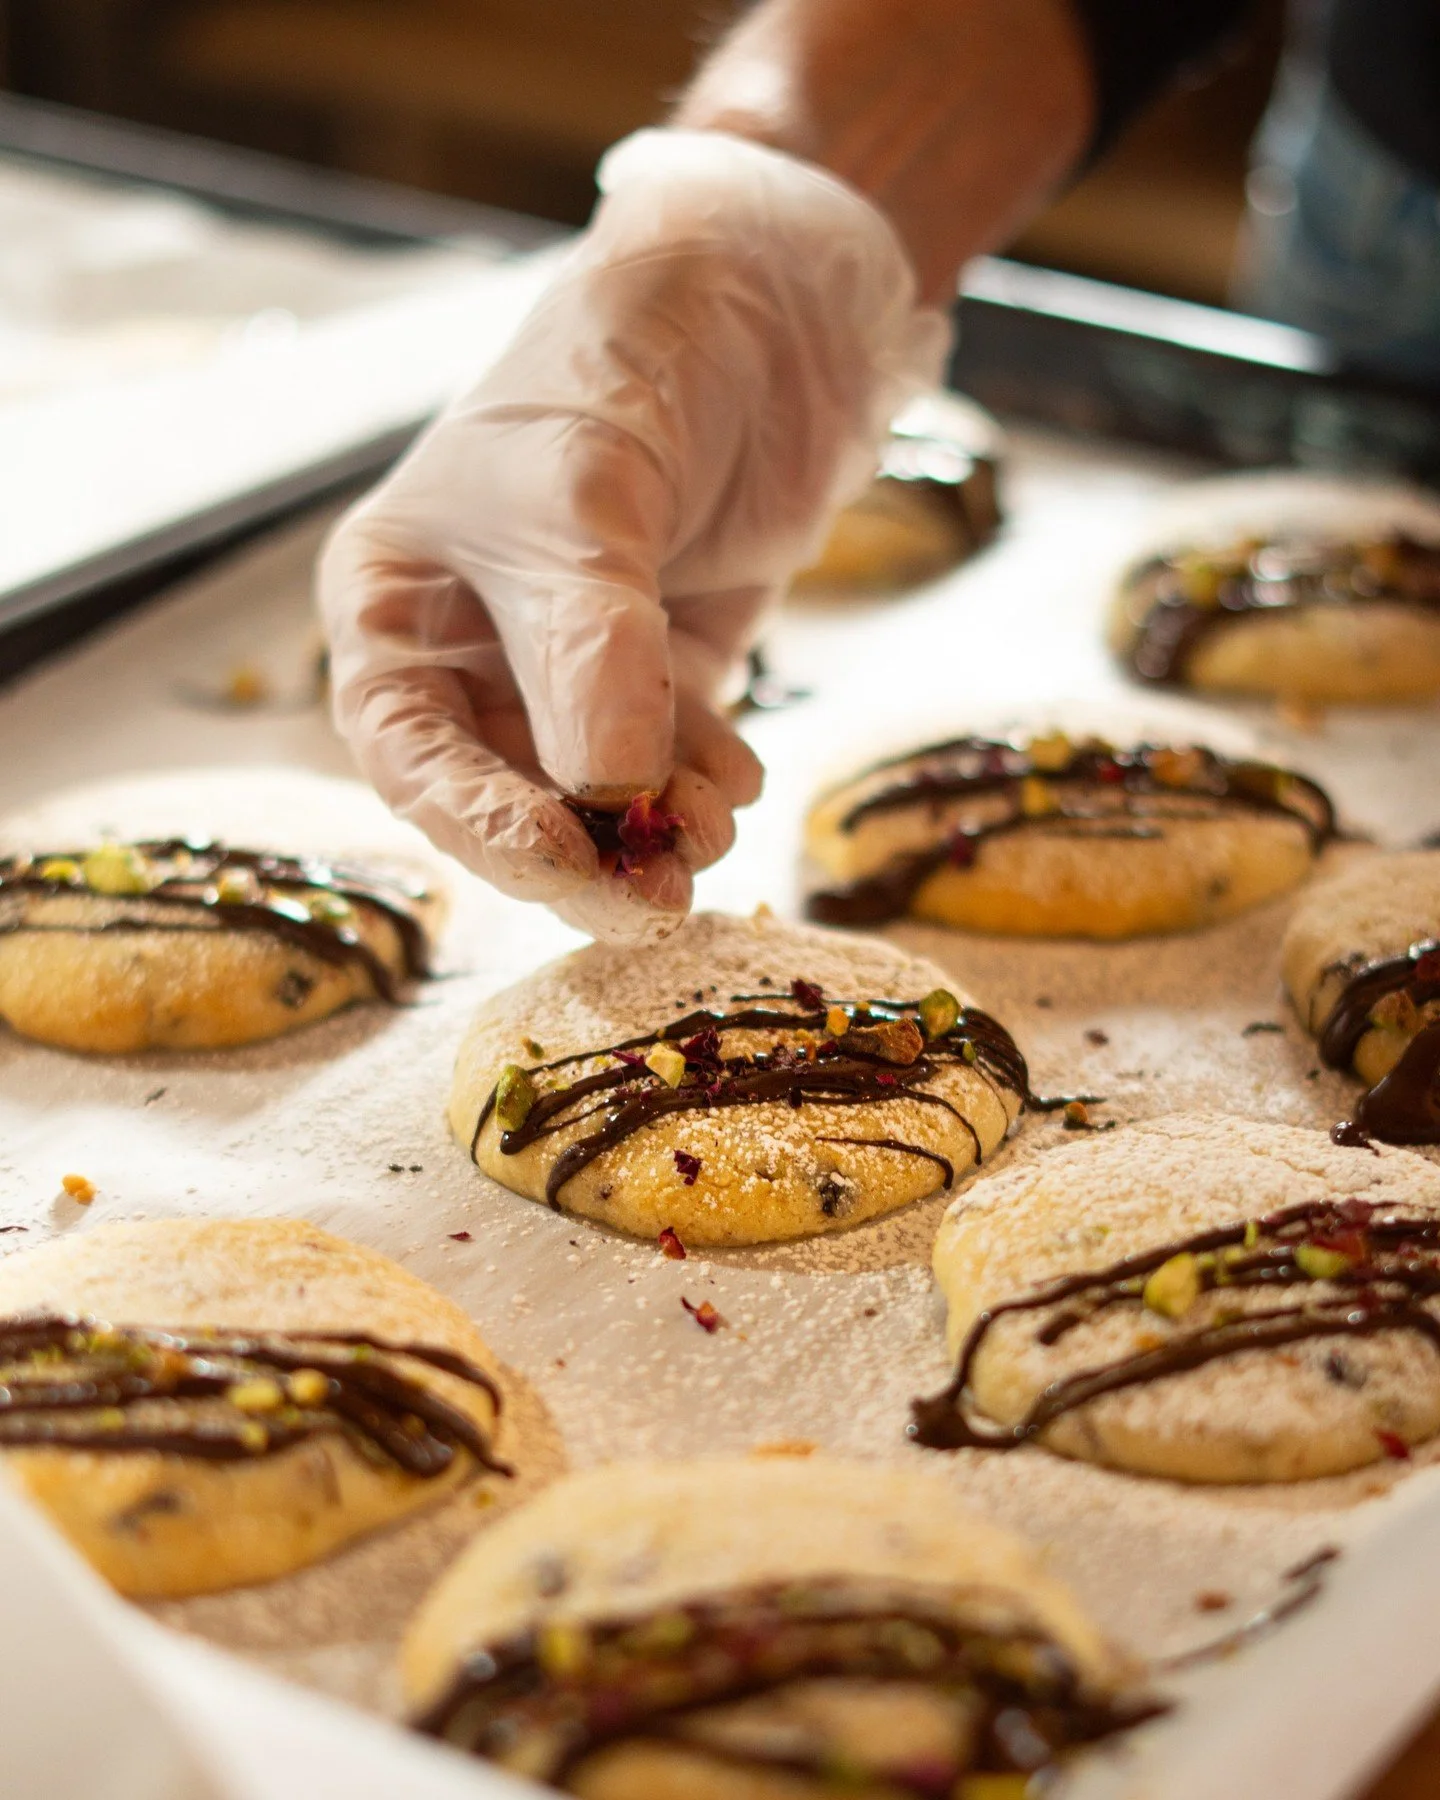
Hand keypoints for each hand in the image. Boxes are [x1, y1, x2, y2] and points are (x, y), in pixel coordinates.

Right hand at [319, 128, 947, 940]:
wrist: (770, 295)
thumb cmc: (630, 356)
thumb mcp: (584, 496)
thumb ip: (585, 648)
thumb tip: (601, 795)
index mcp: (396, 600)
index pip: (413, 751)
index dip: (482, 823)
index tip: (566, 867)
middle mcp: (471, 645)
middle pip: (504, 793)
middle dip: (583, 851)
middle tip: (658, 900)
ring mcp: (568, 660)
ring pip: (592, 791)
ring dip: (654, 825)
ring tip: (714, 826)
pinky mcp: (659, 664)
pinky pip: (665, 756)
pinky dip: (700, 781)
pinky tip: (738, 776)